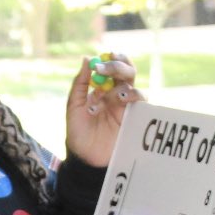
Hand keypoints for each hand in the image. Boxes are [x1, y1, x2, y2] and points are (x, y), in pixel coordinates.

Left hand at [65, 53, 142, 167]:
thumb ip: (80, 83)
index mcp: (102, 90)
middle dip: (118, 66)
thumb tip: (87, 59)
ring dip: (121, 84)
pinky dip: (133, 95)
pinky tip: (120, 100)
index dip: (111, 59)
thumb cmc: (78, 133)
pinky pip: (140, 101)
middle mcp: (116, 95)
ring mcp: (126, 106)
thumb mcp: (74, 107)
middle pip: (126, 72)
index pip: (112, 67)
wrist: (85, 158)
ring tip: (106, 96)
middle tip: (106, 66)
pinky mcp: (134, 118)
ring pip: (133, 85)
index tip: (105, 56)